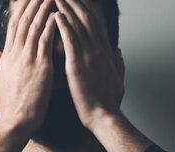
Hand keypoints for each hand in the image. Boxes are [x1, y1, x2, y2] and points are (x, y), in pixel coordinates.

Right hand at [0, 0, 58, 131]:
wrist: (15, 122)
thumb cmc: (9, 109)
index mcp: (7, 58)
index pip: (12, 28)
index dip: (19, 11)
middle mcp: (15, 54)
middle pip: (22, 21)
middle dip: (30, 3)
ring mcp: (27, 59)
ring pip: (34, 26)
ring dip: (42, 8)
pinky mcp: (40, 66)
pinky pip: (45, 40)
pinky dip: (50, 25)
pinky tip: (56, 14)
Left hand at [54, 0, 124, 130]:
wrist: (104, 116)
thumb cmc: (109, 102)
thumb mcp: (118, 79)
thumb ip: (119, 63)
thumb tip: (119, 51)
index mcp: (105, 52)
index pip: (96, 23)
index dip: (87, 8)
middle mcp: (98, 49)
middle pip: (87, 18)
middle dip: (75, 2)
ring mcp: (89, 55)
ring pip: (77, 25)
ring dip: (67, 8)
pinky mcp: (78, 65)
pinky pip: (70, 40)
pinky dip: (63, 26)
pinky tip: (55, 15)